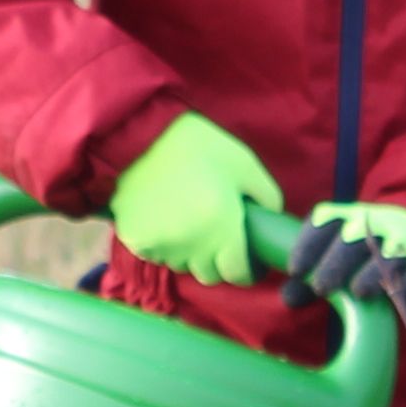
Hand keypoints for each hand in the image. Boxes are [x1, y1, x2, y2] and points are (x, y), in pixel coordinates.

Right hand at [107, 113, 284, 282]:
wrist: (143, 132)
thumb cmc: (200, 145)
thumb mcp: (245, 164)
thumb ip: (267, 197)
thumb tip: (271, 223)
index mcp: (221, 226)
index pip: (237, 273)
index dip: (247, 270)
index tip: (248, 260)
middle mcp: (190, 244)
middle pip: (210, 274)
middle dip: (219, 261)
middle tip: (220, 236)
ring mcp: (159, 245)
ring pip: (182, 265)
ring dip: (190, 253)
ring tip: (190, 222)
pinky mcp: (134, 240)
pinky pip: (157, 255)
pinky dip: (165, 245)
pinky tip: (166, 218)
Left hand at [288, 201, 405, 305]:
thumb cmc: (373, 256)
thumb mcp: (343, 259)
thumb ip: (315, 276)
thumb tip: (288, 297)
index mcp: (352, 217)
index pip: (325, 222)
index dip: (308, 244)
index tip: (295, 270)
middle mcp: (380, 223)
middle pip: (354, 239)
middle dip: (336, 262)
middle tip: (321, 288)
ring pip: (390, 255)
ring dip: (373, 273)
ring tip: (358, 292)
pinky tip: (398, 296)